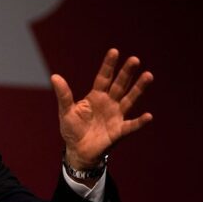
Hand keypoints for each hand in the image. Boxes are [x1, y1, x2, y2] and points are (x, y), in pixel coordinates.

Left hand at [51, 48, 153, 170]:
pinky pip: (131, 125)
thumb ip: (64, 95)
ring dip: (138, 89)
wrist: (77, 150)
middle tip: (134, 59)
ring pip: (129, 99)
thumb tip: (54, 76)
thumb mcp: (65, 111)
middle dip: (126, 73)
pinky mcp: (119, 131)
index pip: (103, 77)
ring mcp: (116, 116)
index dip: (108, 65)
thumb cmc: (72, 129)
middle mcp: (109, 103)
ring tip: (148, 75)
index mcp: (96, 96)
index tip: (114, 51)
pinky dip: (139, 122)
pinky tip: (148, 116)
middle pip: (119, 85)